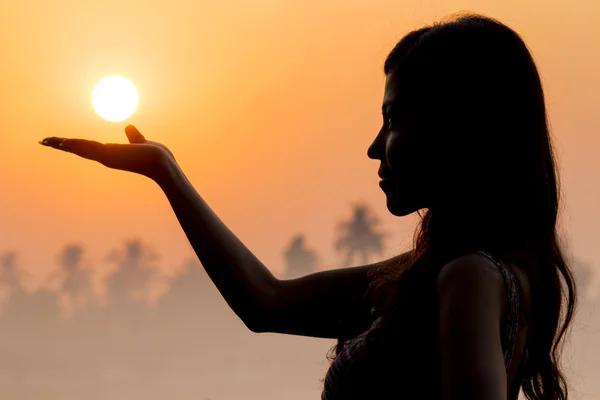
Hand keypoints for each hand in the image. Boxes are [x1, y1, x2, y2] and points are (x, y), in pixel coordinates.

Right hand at [39, 125, 175, 181]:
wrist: (163, 164)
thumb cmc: (156, 156)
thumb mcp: (141, 143)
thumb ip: (134, 137)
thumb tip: (129, 127)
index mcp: (112, 154)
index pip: (89, 147)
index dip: (74, 144)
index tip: (61, 141)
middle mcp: (107, 157)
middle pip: (80, 149)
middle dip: (62, 144)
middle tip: (43, 141)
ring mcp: (108, 157)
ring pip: (81, 148)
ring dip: (63, 143)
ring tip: (46, 140)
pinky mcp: (111, 155)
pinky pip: (90, 148)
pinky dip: (76, 145)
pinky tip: (63, 142)